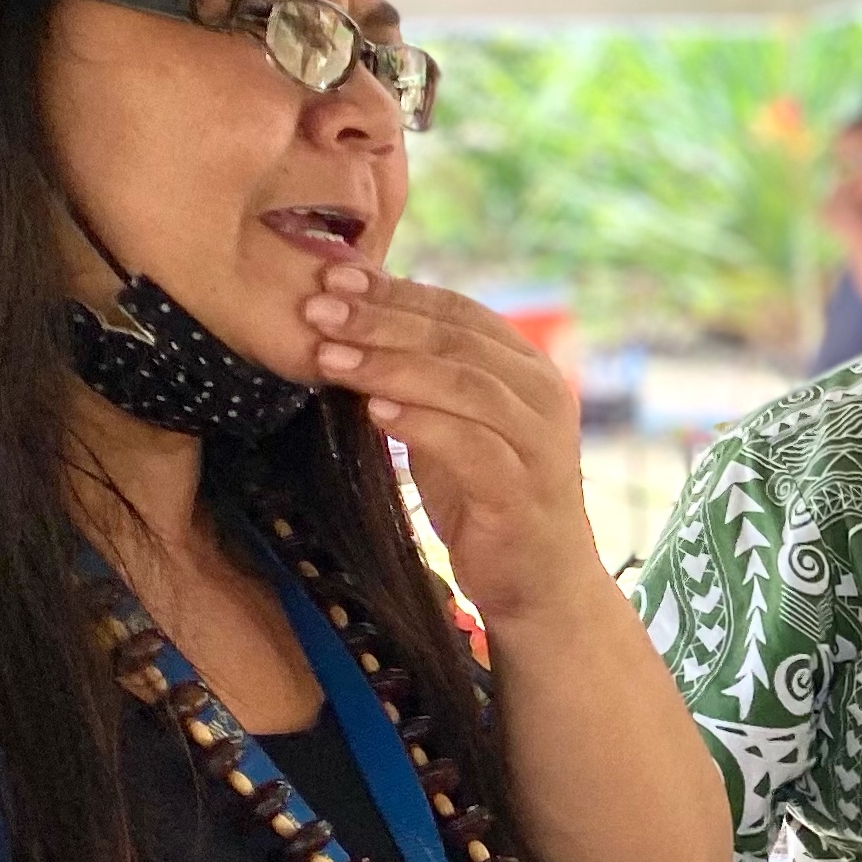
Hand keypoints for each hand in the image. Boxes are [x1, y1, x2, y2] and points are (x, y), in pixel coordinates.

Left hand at [298, 265, 603, 622]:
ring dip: (390, 367)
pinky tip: (374, 413)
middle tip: (319, 308)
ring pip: (463, 385)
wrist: (540, 583)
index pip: (458, 312)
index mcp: (527, 368)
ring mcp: (538, 443)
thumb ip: (423, 378)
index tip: (334, 278)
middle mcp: (543, 395)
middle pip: (456, 341)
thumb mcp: (454, 425)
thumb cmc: (489, 498)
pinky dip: (420, 424)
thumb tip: (357, 320)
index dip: (395, 292)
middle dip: (381, 320)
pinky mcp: (523, 491)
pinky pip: (470, 446)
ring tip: (330, 357)